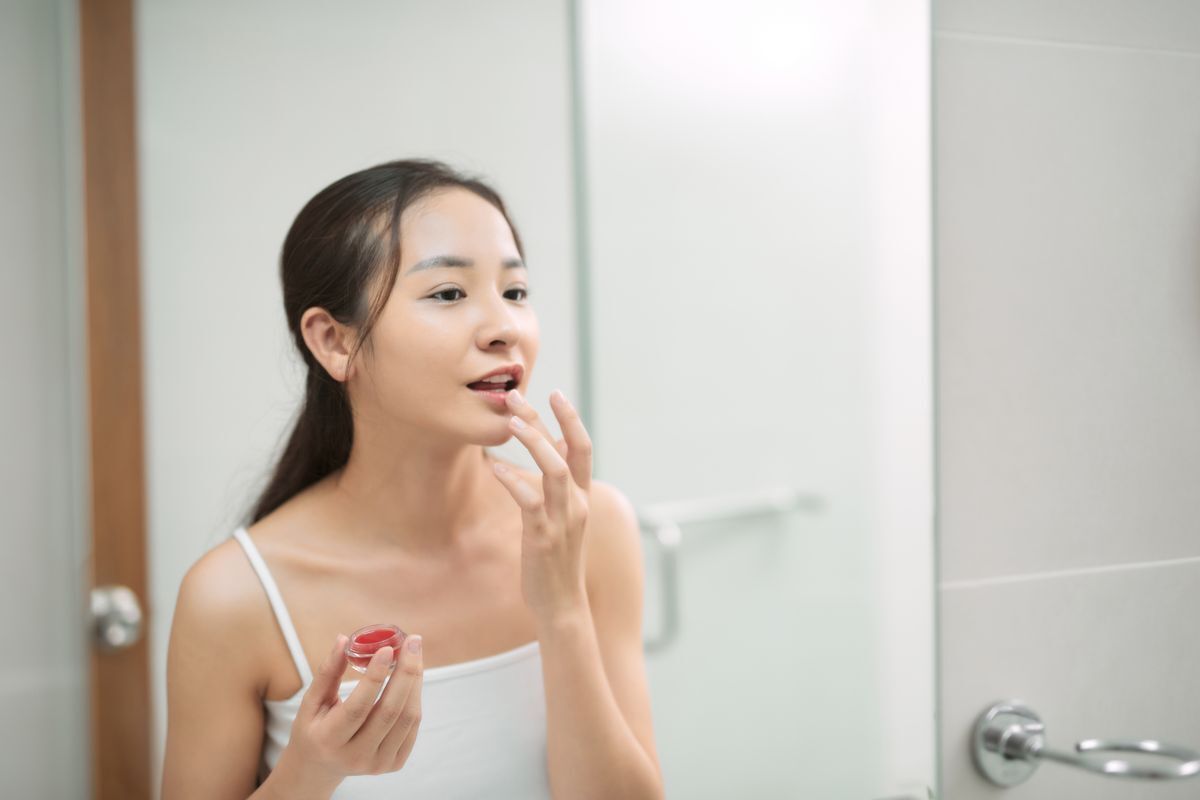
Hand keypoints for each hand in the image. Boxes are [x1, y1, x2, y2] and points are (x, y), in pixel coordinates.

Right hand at [276, 633, 424, 788]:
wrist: (320, 767)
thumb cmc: (315, 727)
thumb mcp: (311, 702)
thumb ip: (327, 672)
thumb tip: (343, 639)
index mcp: (328, 740)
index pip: (357, 707)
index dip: (374, 677)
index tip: (387, 649)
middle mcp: (355, 757)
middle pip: (389, 712)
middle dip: (406, 672)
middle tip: (413, 641)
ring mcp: (377, 764)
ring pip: (407, 718)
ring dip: (415, 682)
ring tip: (414, 654)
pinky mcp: (394, 764)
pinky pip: (412, 727)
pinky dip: (415, 698)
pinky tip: (412, 678)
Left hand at [491, 389, 592, 624]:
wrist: (562, 605)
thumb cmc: (554, 562)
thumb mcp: (558, 521)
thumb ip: (549, 491)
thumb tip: (531, 462)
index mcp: (582, 498)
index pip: (583, 449)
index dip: (571, 419)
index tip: (556, 393)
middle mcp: (578, 504)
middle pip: (568, 451)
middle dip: (544, 420)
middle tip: (517, 397)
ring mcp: (564, 520)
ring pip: (555, 471)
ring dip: (533, 443)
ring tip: (510, 423)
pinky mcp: (545, 537)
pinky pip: (530, 501)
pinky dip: (514, 481)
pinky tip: (495, 467)